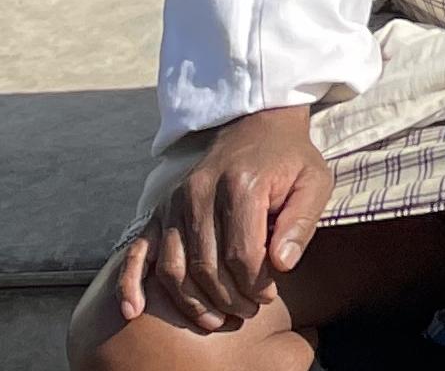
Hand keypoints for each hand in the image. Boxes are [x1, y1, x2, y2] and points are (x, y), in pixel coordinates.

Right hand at [123, 107, 328, 332]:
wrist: (257, 125)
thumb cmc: (289, 160)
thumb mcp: (313, 182)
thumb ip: (301, 222)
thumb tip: (282, 265)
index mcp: (242, 184)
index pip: (241, 253)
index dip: (254, 284)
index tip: (268, 297)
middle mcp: (201, 192)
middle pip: (205, 266)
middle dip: (227, 299)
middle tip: (246, 312)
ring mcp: (175, 202)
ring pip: (173, 268)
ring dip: (192, 303)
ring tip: (216, 320)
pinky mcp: (160, 209)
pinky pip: (139, 251)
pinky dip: (132, 283)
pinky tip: (134, 310)